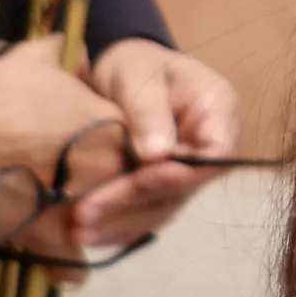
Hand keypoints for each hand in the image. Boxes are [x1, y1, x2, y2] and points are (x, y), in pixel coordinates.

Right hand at [0, 38, 127, 260]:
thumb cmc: (0, 97)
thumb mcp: (35, 62)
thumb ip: (63, 53)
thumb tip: (72, 46)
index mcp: (118, 131)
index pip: (146, 150)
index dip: (130, 157)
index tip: (109, 159)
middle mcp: (111, 173)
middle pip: (131, 192)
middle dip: (118, 195)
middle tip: (93, 195)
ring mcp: (86, 207)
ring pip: (108, 230)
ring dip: (96, 230)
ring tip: (77, 229)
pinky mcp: (52, 236)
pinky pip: (73, 265)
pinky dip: (69, 267)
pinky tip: (66, 267)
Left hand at [69, 40, 237, 250]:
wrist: (121, 67)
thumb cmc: (132, 62)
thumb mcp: (136, 74)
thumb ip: (148, 111)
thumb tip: (156, 155)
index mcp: (218, 113)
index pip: (215, 154)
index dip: (181, 173)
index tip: (139, 178)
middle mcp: (211, 148)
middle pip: (183, 187)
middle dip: (132, 202)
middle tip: (84, 213)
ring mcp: (188, 170)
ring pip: (164, 206)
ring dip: (121, 222)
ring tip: (77, 232)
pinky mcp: (163, 186)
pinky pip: (147, 212)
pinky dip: (118, 226)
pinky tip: (88, 235)